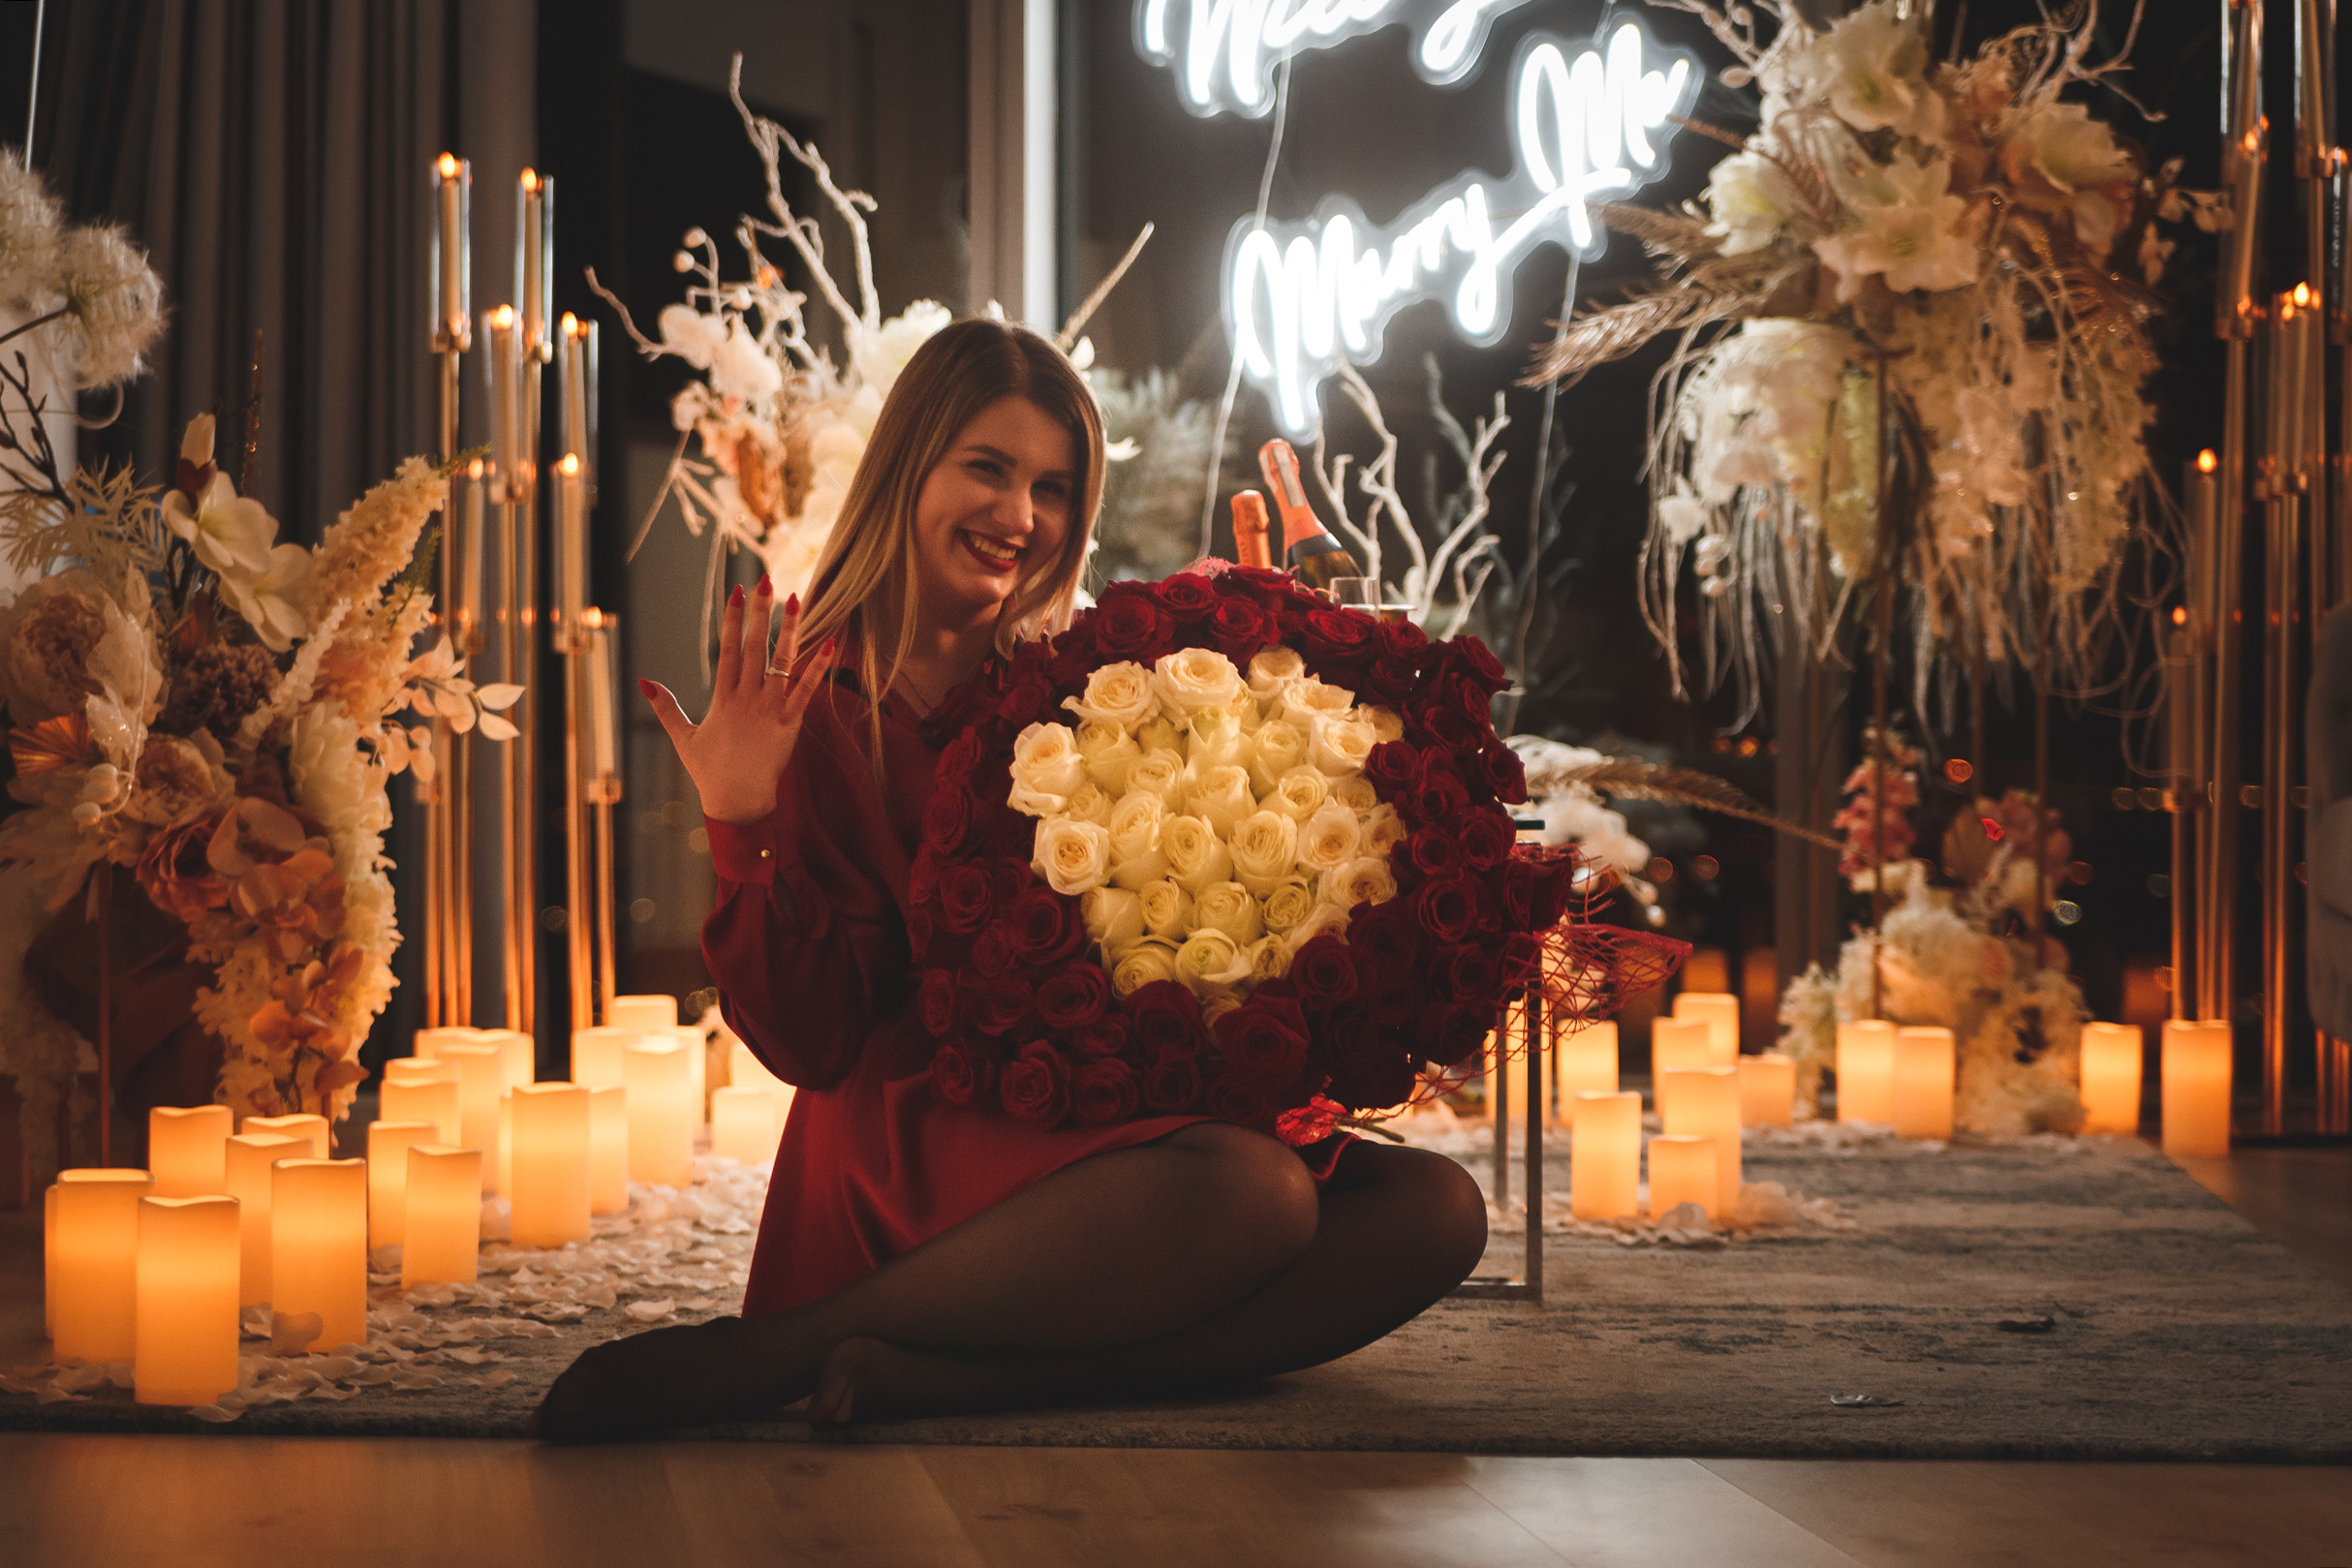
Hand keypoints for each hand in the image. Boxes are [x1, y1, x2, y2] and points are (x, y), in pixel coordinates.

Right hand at [640, 577, 835, 825]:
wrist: (738, 803)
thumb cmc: (709, 771)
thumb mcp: (682, 737)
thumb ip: (665, 706)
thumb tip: (643, 681)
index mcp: (722, 699)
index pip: (728, 649)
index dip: (733, 618)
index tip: (737, 590)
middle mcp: (747, 700)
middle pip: (755, 647)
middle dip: (760, 613)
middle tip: (767, 580)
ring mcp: (771, 711)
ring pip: (782, 663)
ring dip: (790, 630)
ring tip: (797, 599)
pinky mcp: (791, 725)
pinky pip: (807, 692)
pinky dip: (818, 668)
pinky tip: (829, 643)